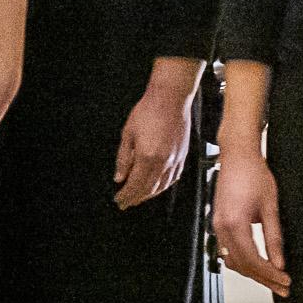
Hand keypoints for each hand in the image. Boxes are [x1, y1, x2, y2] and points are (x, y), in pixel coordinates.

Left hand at [113, 87, 193, 210]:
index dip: (126, 195)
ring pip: (163, 186)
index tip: (119, 201)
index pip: (135, 185)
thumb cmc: (147, 111)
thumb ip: (123, 159)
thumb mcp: (127, 134)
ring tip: (139, 197)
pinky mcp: (184, 155)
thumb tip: (119, 178)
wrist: (171, 99)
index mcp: (148, 157)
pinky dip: (165, 186)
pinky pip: (174, 178)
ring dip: (150, 195)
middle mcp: (164, 162)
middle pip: (149, 189)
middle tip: (126, 203)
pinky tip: (158, 186)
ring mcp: (176, 159)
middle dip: (136, 198)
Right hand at [214, 147, 288, 294]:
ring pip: (232, 260)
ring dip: (252, 272)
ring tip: (272, 279)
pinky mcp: (219, 223)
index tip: (285, 281)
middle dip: (263, 279)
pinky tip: (255, 264)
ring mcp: (217, 226)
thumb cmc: (254, 175)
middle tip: (282, 287)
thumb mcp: (270, 207)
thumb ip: (274, 238)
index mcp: (234, 224)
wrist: (237, 156)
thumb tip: (279, 262)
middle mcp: (221, 228)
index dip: (270, 274)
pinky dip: (242, 261)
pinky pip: (227, 250)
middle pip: (241, 265)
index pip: (252, 260)